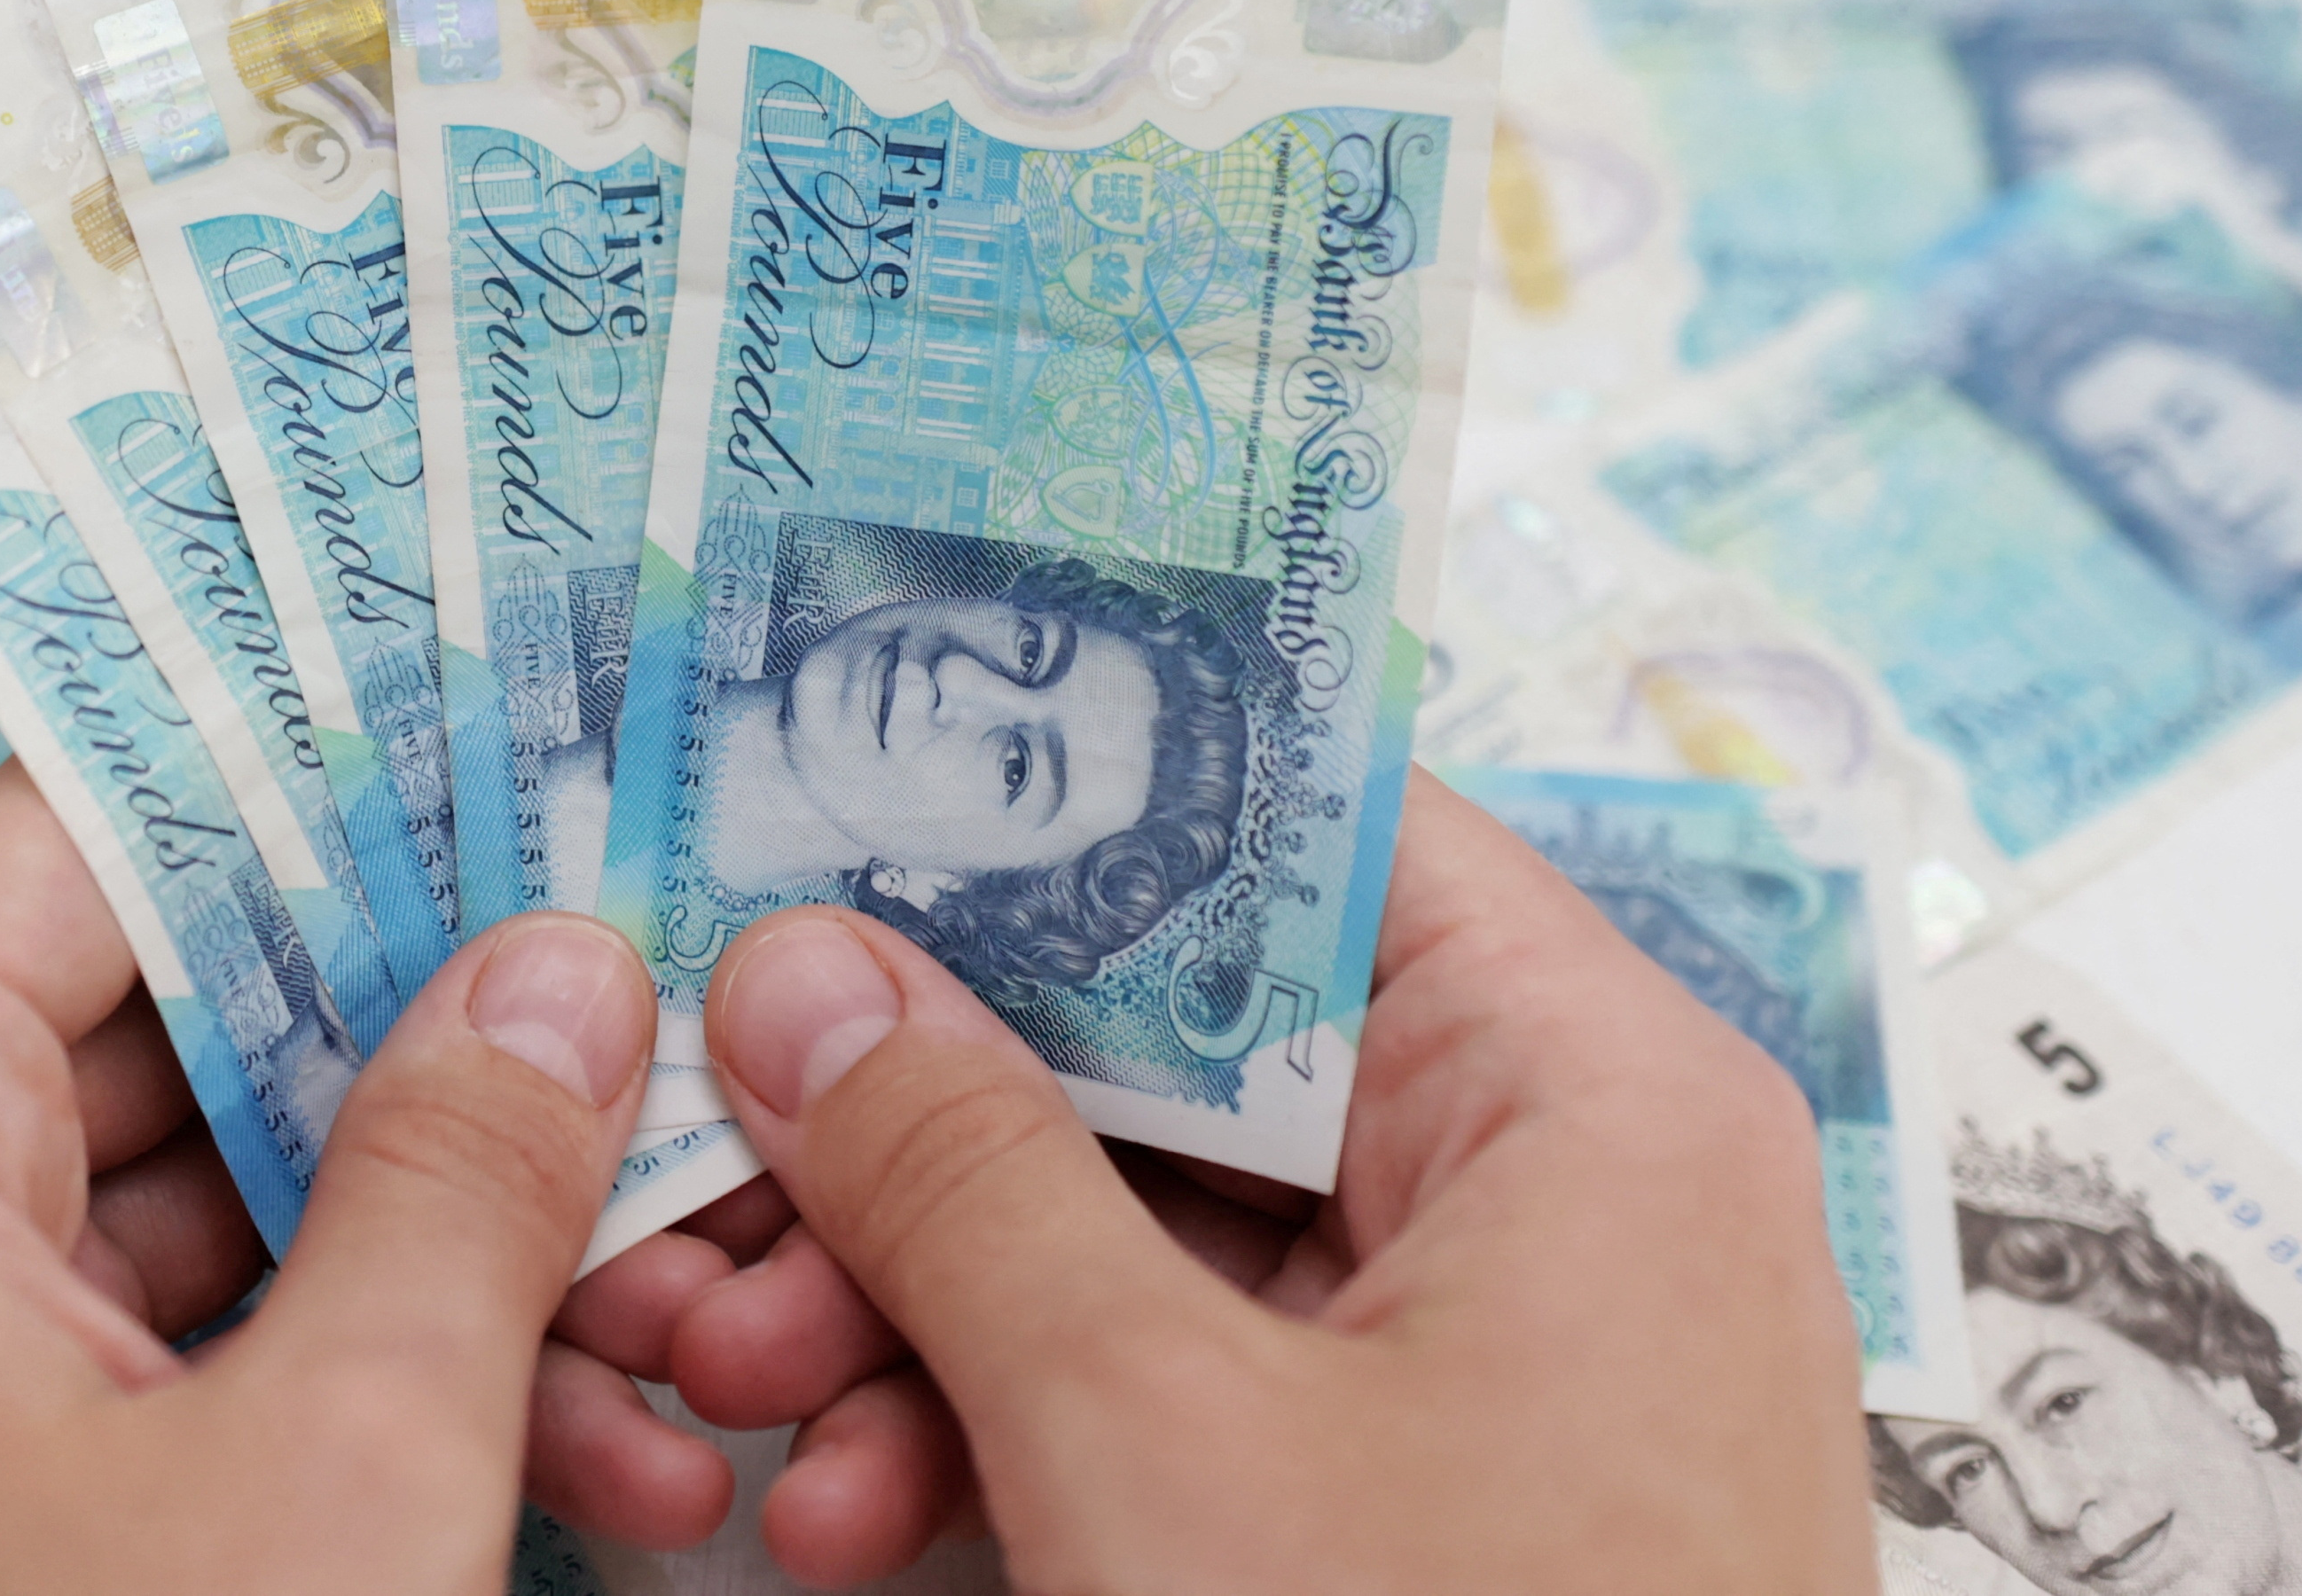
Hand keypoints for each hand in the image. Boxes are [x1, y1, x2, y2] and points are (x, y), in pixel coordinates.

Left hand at [0, 762, 737, 1591]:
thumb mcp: (333, 1470)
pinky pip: (195, 1374)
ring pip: (216, 1216)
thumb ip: (461, 1176)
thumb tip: (560, 965)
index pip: (72, 831)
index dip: (299, 772)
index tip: (503, 731)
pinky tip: (607, 1457)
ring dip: (458, 1258)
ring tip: (691, 1305)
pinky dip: (380, 1393)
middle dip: (442, 1055)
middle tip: (653, 1014)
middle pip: (168, 1023)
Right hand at [648, 769, 1879, 1591]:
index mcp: (1584, 1089)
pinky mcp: (1410, 1494)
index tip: (833, 793)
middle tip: (717, 1158)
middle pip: (1190, 1045)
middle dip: (926, 1122)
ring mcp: (1485, 1355)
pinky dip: (1014, 1424)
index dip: (1060, 800)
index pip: (1304, 824)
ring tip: (742, 1378)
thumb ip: (963, 1174)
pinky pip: (1186, 1384)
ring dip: (925, 1296)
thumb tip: (804, 972)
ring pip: (1154, 1230)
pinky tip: (856, 1506)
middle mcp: (1554, 1188)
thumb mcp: (1157, 1441)